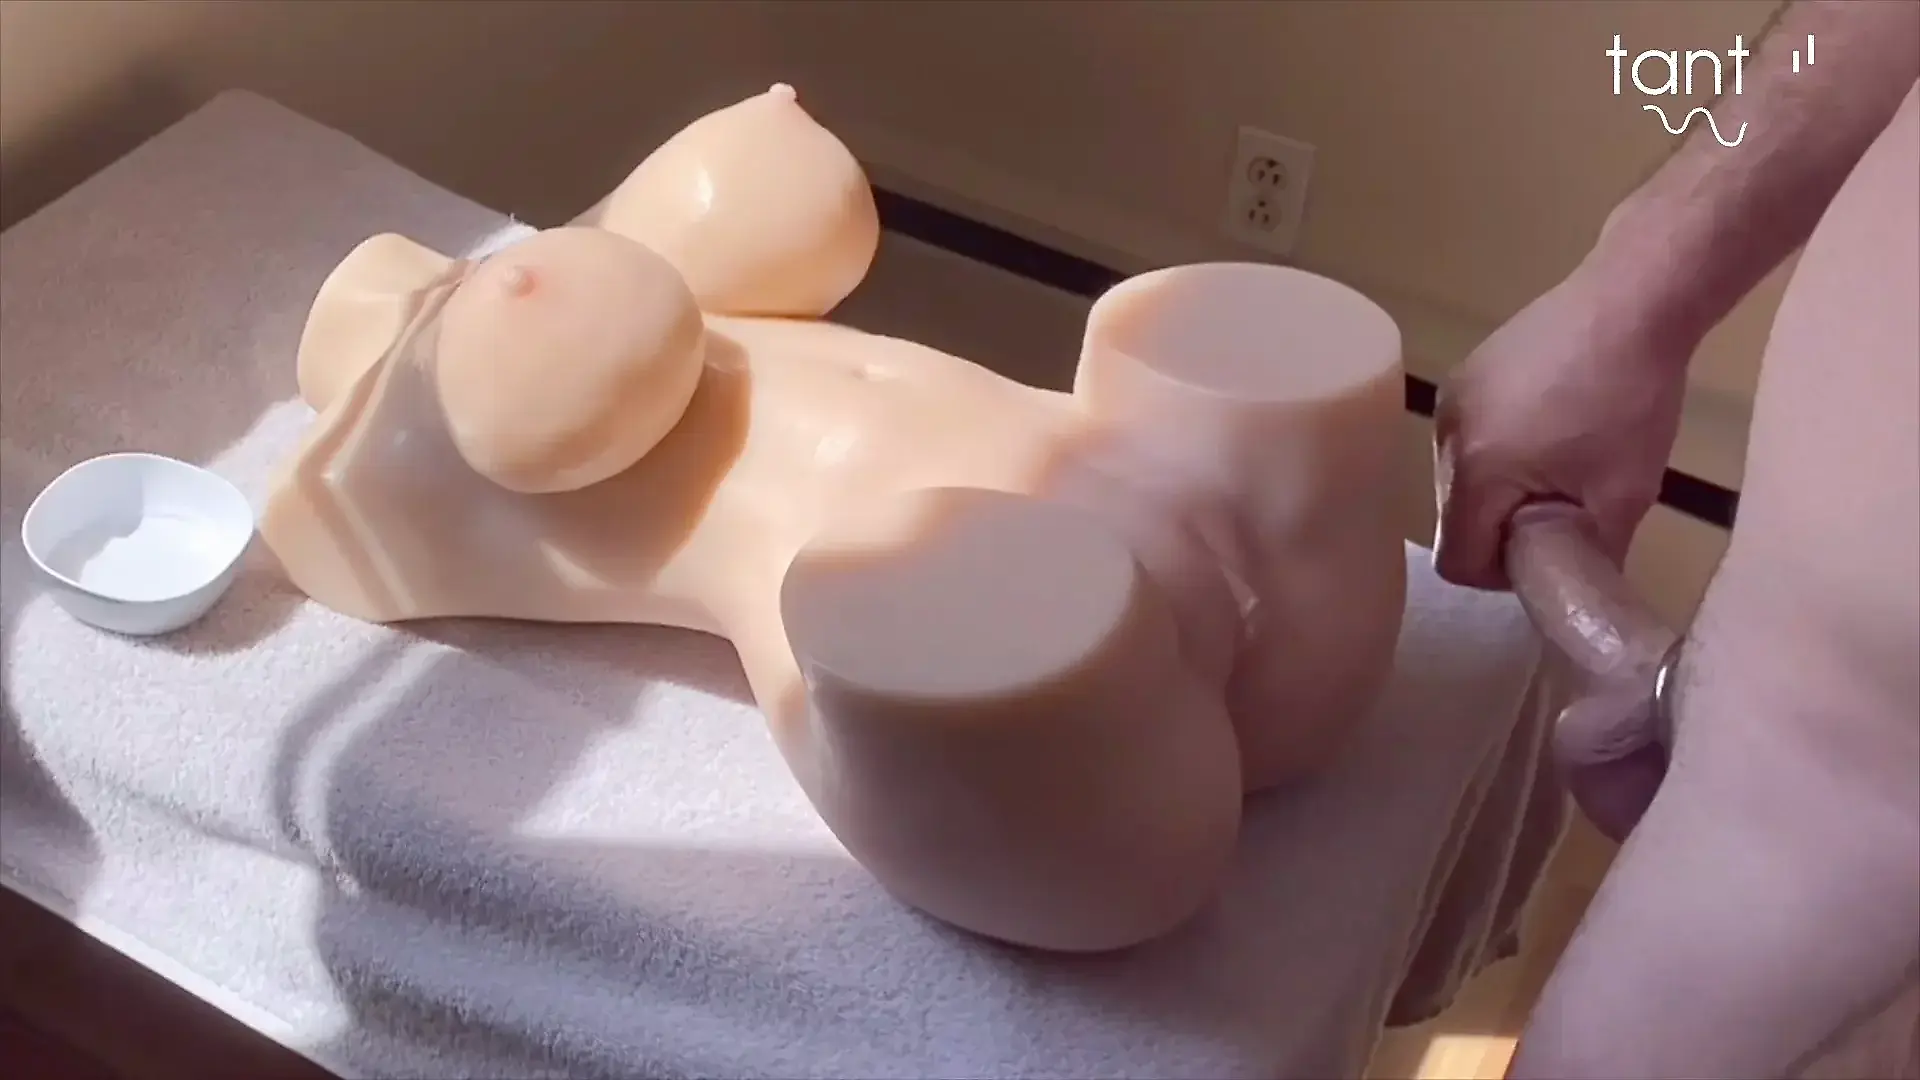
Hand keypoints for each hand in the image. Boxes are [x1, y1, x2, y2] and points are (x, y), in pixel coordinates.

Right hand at [1432, 263, 1700, 589]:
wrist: (1631, 298)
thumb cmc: (1630, 400)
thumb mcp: (1624, 495)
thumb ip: (1590, 556)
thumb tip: (1577, 592)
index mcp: (1475, 470)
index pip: (1457, 560)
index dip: (1501, 572)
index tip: (1550, 550)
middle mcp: (1446, 436)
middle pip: (1455, 519)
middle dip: (1503, 527)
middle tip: (1566, 505)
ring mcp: (1452, 399)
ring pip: (1462, 478)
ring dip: (1501, 487)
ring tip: (1562, 458)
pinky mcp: (1468, 372)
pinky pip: (1470, 436)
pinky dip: (1501, 447)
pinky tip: (1553, 421)